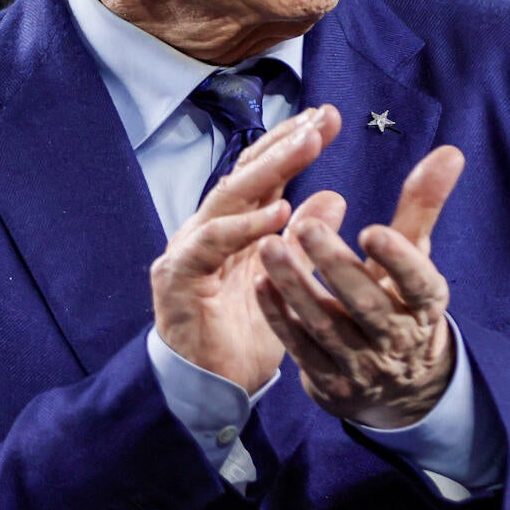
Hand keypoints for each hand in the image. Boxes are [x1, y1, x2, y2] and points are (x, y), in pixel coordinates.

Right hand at [150, 105, 340, 393]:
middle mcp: (207, 229)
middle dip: (284, 143)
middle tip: (323, 118)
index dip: (292, 144)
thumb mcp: (289, 284)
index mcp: (233, 229)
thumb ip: (306, 241)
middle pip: (245, 175)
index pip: (262, 176)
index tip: (329, 118)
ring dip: (269, 169)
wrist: (209, 391)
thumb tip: (332, 196)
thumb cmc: (244, 337)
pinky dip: (244, 226)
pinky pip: (210, 244)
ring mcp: (187, 250)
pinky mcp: (177, 278)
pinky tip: (279, 212)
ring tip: (308, 145)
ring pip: (228, 198)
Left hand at [254, 144, 465, 428]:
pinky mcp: (327, 380)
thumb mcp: (417, 256)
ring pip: (325, 325)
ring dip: (296, 286)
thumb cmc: (401, 300)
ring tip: (270, 246)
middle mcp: (395, 339)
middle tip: (306, 225)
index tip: (372, 231)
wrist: (395, 384)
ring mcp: (360, 364)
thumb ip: (424, 205)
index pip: (418, 284)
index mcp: (424, 306)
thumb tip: (450, 152)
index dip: (398, 260)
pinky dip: (280, 317)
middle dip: (336, 267)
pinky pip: (300, 348)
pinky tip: (260, 283)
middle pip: (366, 304)